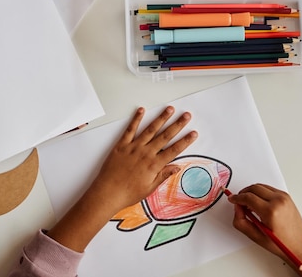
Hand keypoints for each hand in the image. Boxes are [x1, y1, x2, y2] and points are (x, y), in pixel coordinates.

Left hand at [47, 106, 196, 251]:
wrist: (108, 193)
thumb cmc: (128, 193)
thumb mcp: (149, 188)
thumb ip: (163, 175)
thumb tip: (176, 167)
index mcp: (154, 165)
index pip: (174, 150)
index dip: (185, 141)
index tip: (193, 133)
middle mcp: (146, 153)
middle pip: (165, 136)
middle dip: (177, 125)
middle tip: (186, 115)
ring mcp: (134, 147)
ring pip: (150, 129)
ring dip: (161, 118)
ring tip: (170, 109)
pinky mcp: (122, 145)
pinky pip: (130, 129)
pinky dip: (136, 119)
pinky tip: (141, 110)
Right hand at [226, 184, 301, 276]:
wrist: (298, 244)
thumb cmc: (280, 243)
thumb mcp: (255, 236)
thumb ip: (241, 221)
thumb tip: (237, 208)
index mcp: (270, 211)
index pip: (248, 197)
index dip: (237, 198)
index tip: (232, 199)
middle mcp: (278, 201)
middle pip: (254, 188)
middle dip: (243, 193)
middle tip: (239, 202)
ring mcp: (283, 197)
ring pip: (261, 186)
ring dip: (252, 192)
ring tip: (248, 203)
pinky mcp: (286, 196)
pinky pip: (268, 189)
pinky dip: (260, 192)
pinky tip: (258, 202)